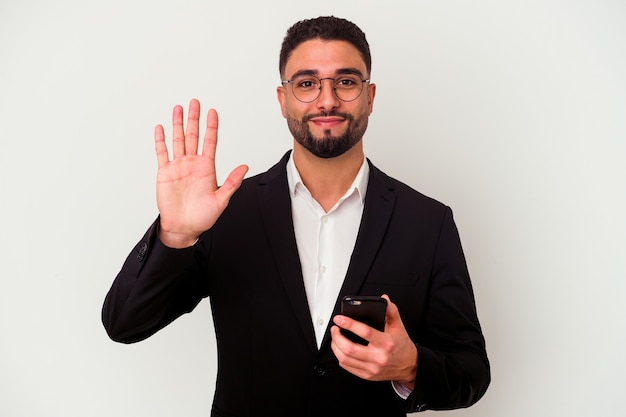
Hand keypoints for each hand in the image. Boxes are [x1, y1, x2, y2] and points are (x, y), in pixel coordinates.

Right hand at [155, 99, 247, 247]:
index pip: (210, 142)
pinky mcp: (165, 173)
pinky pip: (162, 153)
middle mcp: (192, 163)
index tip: (212, 112)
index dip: (211, 127)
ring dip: (177, 124)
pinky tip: (160, 128)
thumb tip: (245, 167)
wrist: (183, 228)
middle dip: (194, 119)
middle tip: (195, 102)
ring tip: (178, 109)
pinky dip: (160, 140)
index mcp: (207, 168)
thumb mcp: (221, 200)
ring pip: (178, 140)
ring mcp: (178, 167)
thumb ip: (231, 182)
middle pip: (193, 136)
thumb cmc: (203, 217)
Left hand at [330, 294, 417, 389]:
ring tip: (335, 338)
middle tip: (335, 328)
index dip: (349, 324)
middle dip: (337, 337)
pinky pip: (347, 367)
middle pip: (350, 349)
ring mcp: (372, 368)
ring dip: (335, 346)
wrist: (409, 366)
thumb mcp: (399, 326)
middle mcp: (378, 357)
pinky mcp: (367, 375)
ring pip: (345, 359)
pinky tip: (340, 349)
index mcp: (386, 343)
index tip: (340, 319)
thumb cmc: (402, 346)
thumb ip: (391, 311)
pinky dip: (340, 356)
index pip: (365, 332)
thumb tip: (384, 299)